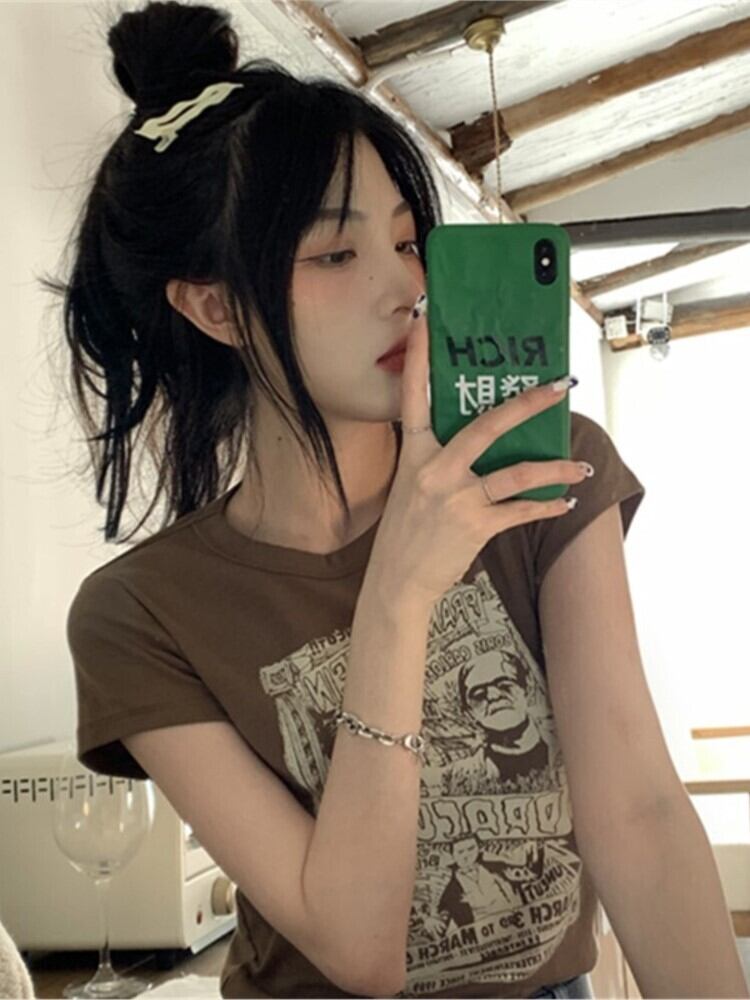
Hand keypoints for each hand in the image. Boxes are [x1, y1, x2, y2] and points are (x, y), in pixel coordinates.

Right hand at [366, 302, 589, 605]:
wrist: (397, 581)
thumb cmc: (407, 531)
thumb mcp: (412, 486)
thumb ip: (439, 459)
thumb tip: (481, 438)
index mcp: (415, 453)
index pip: (414, 395)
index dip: (422, 357)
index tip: (427, 318)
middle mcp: (434, 470)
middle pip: (486, 426)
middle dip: (527, 405)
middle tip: (559, 387)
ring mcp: (455, 498)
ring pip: (515, 473)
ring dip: (555, 468)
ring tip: (581, 467)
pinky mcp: (474, 525)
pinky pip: (520, 511)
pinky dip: (546, 506)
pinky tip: (564, 502)